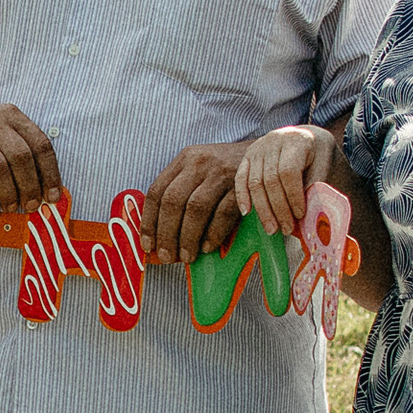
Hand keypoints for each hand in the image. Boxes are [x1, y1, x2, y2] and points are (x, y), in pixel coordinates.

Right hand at [0, 102, 62, 214]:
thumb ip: (19, 153)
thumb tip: (43, 190)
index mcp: (10, 115)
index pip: (40, 144)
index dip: (50, 173)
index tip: (52, 195)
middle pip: (21, 157)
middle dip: (30, 186)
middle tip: (31, 205)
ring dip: (8, 193)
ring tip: (10, 206)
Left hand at [141, 138, 250, 264]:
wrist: (265, 155)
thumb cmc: (224, 171)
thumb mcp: (199, 170)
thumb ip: (180, 192)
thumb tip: (159, 233)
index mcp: (184, 159)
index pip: (157, 191)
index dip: (149, 221)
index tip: (148, 245)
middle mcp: (200, 162)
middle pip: (173, 201)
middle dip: (166, 233)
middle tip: (167, 257)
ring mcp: (222, 172)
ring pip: (196, 208)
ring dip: (188, 237)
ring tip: (187, 257)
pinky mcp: (243, 185)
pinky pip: (224, 213)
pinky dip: (213, 233)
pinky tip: (208, 248)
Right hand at [231, 125, 335, 238]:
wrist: (304, 135)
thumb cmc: (317, 154)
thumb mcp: (324, 164)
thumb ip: (315, 184)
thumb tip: (306, 214)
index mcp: (296, 141)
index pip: (289, 171)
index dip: (293, 195)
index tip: (300, 214)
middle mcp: (273, 141)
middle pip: (270, 180)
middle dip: (278, 208)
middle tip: (286, 229)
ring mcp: (257, 148)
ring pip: (255, 182)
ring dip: (262, 209)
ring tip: (271, 229)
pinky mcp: (247, 156)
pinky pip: (240, 179)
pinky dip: (242, 197)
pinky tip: (247, 213)